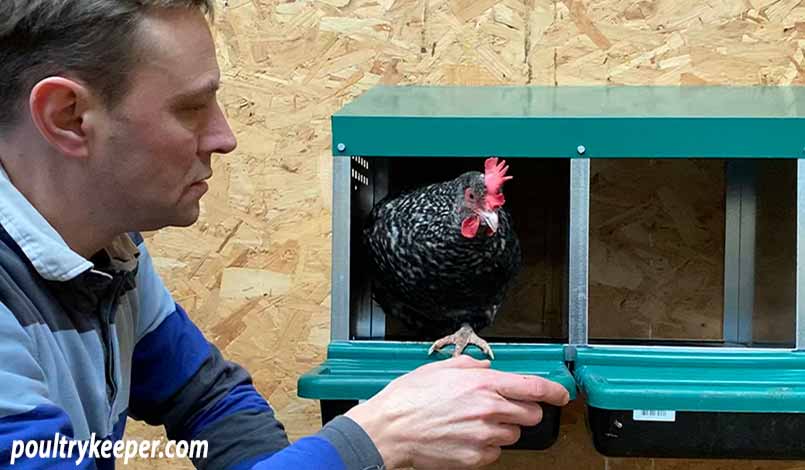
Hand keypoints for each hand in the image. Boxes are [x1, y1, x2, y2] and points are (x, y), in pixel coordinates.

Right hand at [345, 355, 569, 468]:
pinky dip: (485, 447)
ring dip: (501, 429)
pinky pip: (495, 453)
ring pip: (512, 435)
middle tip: (503, 408)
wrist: (390, 429)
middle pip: (530, 414)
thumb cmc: (409, 399)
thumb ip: (471, 366)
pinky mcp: (476, 458)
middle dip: (522, 410)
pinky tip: (464, 437)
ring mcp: (484, 437)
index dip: (554, 391)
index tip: (561, 394)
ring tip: (472, 423)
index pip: (534, 387)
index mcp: (483, 384)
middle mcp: (488, 410)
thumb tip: (487, 368)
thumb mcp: (440, 368)